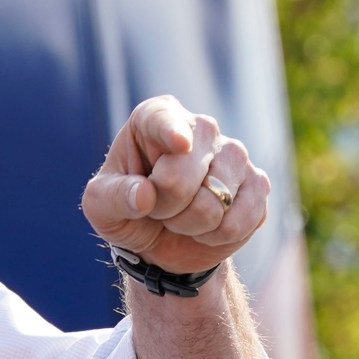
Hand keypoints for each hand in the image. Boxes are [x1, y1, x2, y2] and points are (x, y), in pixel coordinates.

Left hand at [82, 95, 272, 276]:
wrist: (162, 240)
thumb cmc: (127, 210)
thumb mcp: (101, 207)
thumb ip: (114, 197)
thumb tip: (144, 196)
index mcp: (154, 118)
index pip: (162, 119)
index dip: (172, 132)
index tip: (179, 144)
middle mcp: (200, 128)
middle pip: (186, 172)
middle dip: (165, 206)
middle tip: (156, 209)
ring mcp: (234, 153)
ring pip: (216, 199)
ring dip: (191, 224)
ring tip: (179, 218)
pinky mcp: (257, 183)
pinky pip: (241, 218)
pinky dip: (218, 236)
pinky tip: (207, 229)